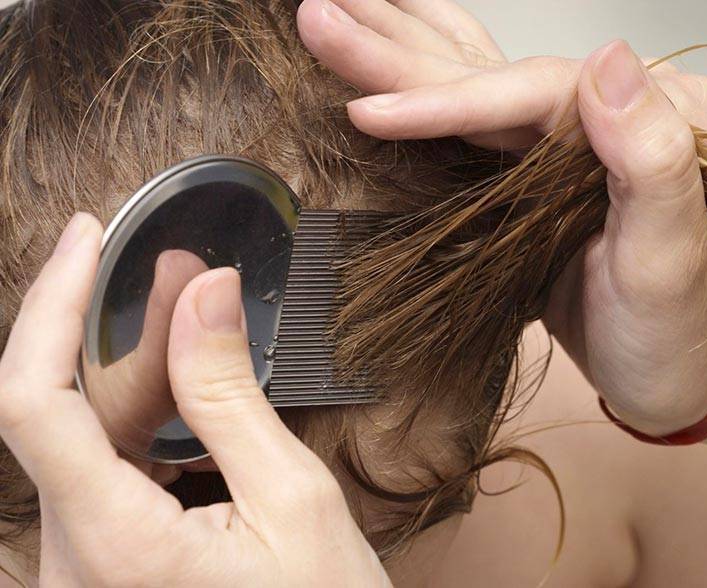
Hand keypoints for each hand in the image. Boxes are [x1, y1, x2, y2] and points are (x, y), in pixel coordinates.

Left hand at [0, 213, 390, 586]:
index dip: (53, 308)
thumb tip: (207, 292)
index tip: (88, 241)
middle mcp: (75, 563)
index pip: (31, 404)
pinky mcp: (105, 560)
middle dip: (117, 328)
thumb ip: (232, 394)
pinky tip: (186, 378)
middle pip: (63, 413)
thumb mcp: (293, 500)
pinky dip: (144, 413)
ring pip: (86, 437)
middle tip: (179, 269)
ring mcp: (85, 565)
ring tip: (192, 309)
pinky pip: (105, 467)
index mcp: (113, 550)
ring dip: (137, 367)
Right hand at [297, 0, 706, 433]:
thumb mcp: (675, 258)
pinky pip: (474, 124)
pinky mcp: (537, 179)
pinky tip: (397, 65)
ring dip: (400, 51)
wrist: (693, 376)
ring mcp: (568, 145)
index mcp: (649, 117)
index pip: (530, 92)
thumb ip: (653, 158)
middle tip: (319, 14)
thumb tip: (608, 60)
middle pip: (488, 72)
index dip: (445, 100)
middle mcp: (606, 116)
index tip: (368, 110)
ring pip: (472, 86)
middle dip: (395, 48)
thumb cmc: (688, 331)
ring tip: (339, 15)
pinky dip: (427, 95)